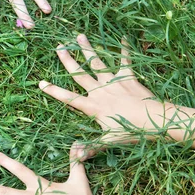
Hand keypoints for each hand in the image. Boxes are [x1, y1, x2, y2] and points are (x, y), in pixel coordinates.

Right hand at [39, 34, 158, 151]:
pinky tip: (124, 38)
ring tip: (80, 35)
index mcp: (92, 106)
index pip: (68, 98)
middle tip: (59, 47)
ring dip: (87, 49)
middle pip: (79, 73)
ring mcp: (113, 82)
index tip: (41, 83)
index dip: (53, 91)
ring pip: (97, 62)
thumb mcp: (108, 141)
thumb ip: (90, 148)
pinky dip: (124, 50)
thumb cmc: (130, 132)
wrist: (154, 119)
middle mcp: (100, 91)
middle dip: (68, 60)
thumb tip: (75, 158)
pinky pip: (125, 61)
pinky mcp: (128, 77)